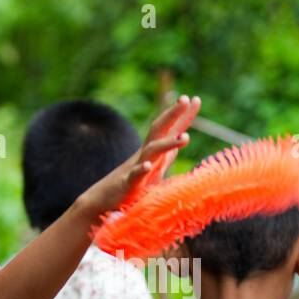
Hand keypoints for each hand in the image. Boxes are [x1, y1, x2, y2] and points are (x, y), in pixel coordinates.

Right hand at [78, 94, 199, 219]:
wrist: (102, 199)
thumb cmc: (132, 184)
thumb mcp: (155, 167)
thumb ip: (169, 152)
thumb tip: (182, 137)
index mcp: (154, 151)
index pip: (171, 130)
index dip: (183, 115)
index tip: (196, 99)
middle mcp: (145, 155)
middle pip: (159, 130)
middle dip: (172, 114)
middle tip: (185, 99)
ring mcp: (136, 167)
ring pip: (152, 150)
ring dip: (169, 143)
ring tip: (186, 137)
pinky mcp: (128, 184)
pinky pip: (135, 175)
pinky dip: (140, 170)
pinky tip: (147, 166)